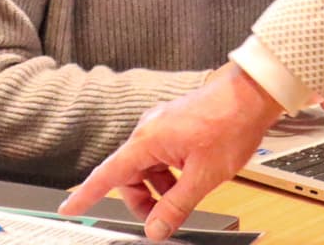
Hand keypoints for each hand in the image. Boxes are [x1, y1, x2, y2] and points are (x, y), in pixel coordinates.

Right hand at [61, 62, 282, 240]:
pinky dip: (170, 173)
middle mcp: (148, 129)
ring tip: (185, 196)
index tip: (70, 208)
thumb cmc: (230, 123)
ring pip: (147, 167)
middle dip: (142, 200)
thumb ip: (176, 206)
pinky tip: (190, 179)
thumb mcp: (203, 176)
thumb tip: (157, 228)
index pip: (108, 174)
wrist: (253, 94)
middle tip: (162, 219)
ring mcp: (162, 124)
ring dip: (159, 187)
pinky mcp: (175, 124)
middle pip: (129, 175)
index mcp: (147, 139)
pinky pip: (161, 155)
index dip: (87, 195)